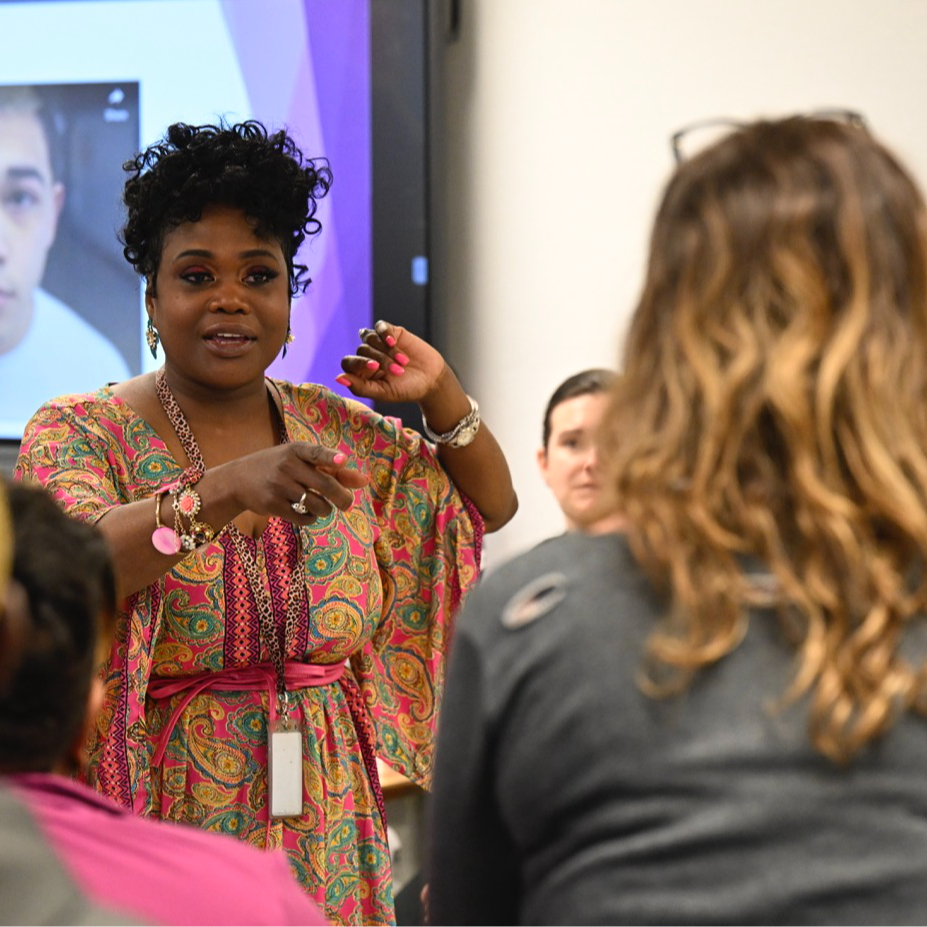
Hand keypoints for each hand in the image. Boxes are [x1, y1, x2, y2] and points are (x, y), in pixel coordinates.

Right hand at [225, 443, 368, 523]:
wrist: (237, 480)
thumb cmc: (279, 468)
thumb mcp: (300, 462)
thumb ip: (333, 469)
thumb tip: (364, 481)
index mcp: (296, 450)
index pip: (315, 452)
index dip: (330, 457)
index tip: (343, 460)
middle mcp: (287, 465)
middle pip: (325, 485)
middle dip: (342, 498)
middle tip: (347, 504)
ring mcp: (278, 485)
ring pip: (317, 505)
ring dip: (325, 510)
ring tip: (322, 507)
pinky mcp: (272, 504)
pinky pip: (304, 518)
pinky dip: (311, 518)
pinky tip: (307, 513)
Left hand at [335, 320, 446, 404]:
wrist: (431, 379)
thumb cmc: (406, 389)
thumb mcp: (383, 392)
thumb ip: (360, 387)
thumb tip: (338, 378)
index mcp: (361, 373)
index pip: (348, 362)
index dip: (358, 363)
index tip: (376, 368)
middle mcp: (368, 356)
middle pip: (362, 350)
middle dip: (381, 360)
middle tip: (398, 371)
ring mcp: (378, 343)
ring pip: (370, 338)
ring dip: (386, 350)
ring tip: (403, 362)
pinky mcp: (392, 332)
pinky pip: (380, 326)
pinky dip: (384, 333)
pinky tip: (393, 341)